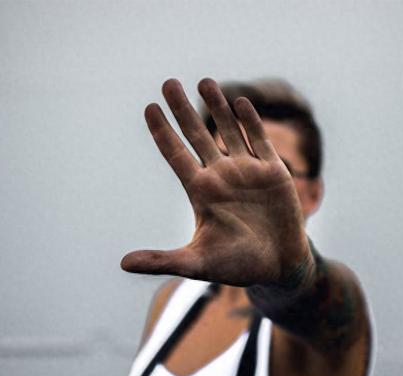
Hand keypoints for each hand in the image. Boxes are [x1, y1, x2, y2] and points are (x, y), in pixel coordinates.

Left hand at [121, 78, 313, 287]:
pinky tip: (239, 102)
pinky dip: (250, 122)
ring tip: (203, 82)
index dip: (162, 131)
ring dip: (217, 107)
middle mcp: (221, 175)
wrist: (278, 267)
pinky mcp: (273, 172)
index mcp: (201, 192)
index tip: (149, 108)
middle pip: (197, 135)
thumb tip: (123, 263)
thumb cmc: (236, 266)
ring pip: (228, 130)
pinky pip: (259, 140)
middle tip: (168, 82)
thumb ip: (162, 260)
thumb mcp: (196, 263)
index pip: (176, 154)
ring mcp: (247, 171)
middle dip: (183, 109)